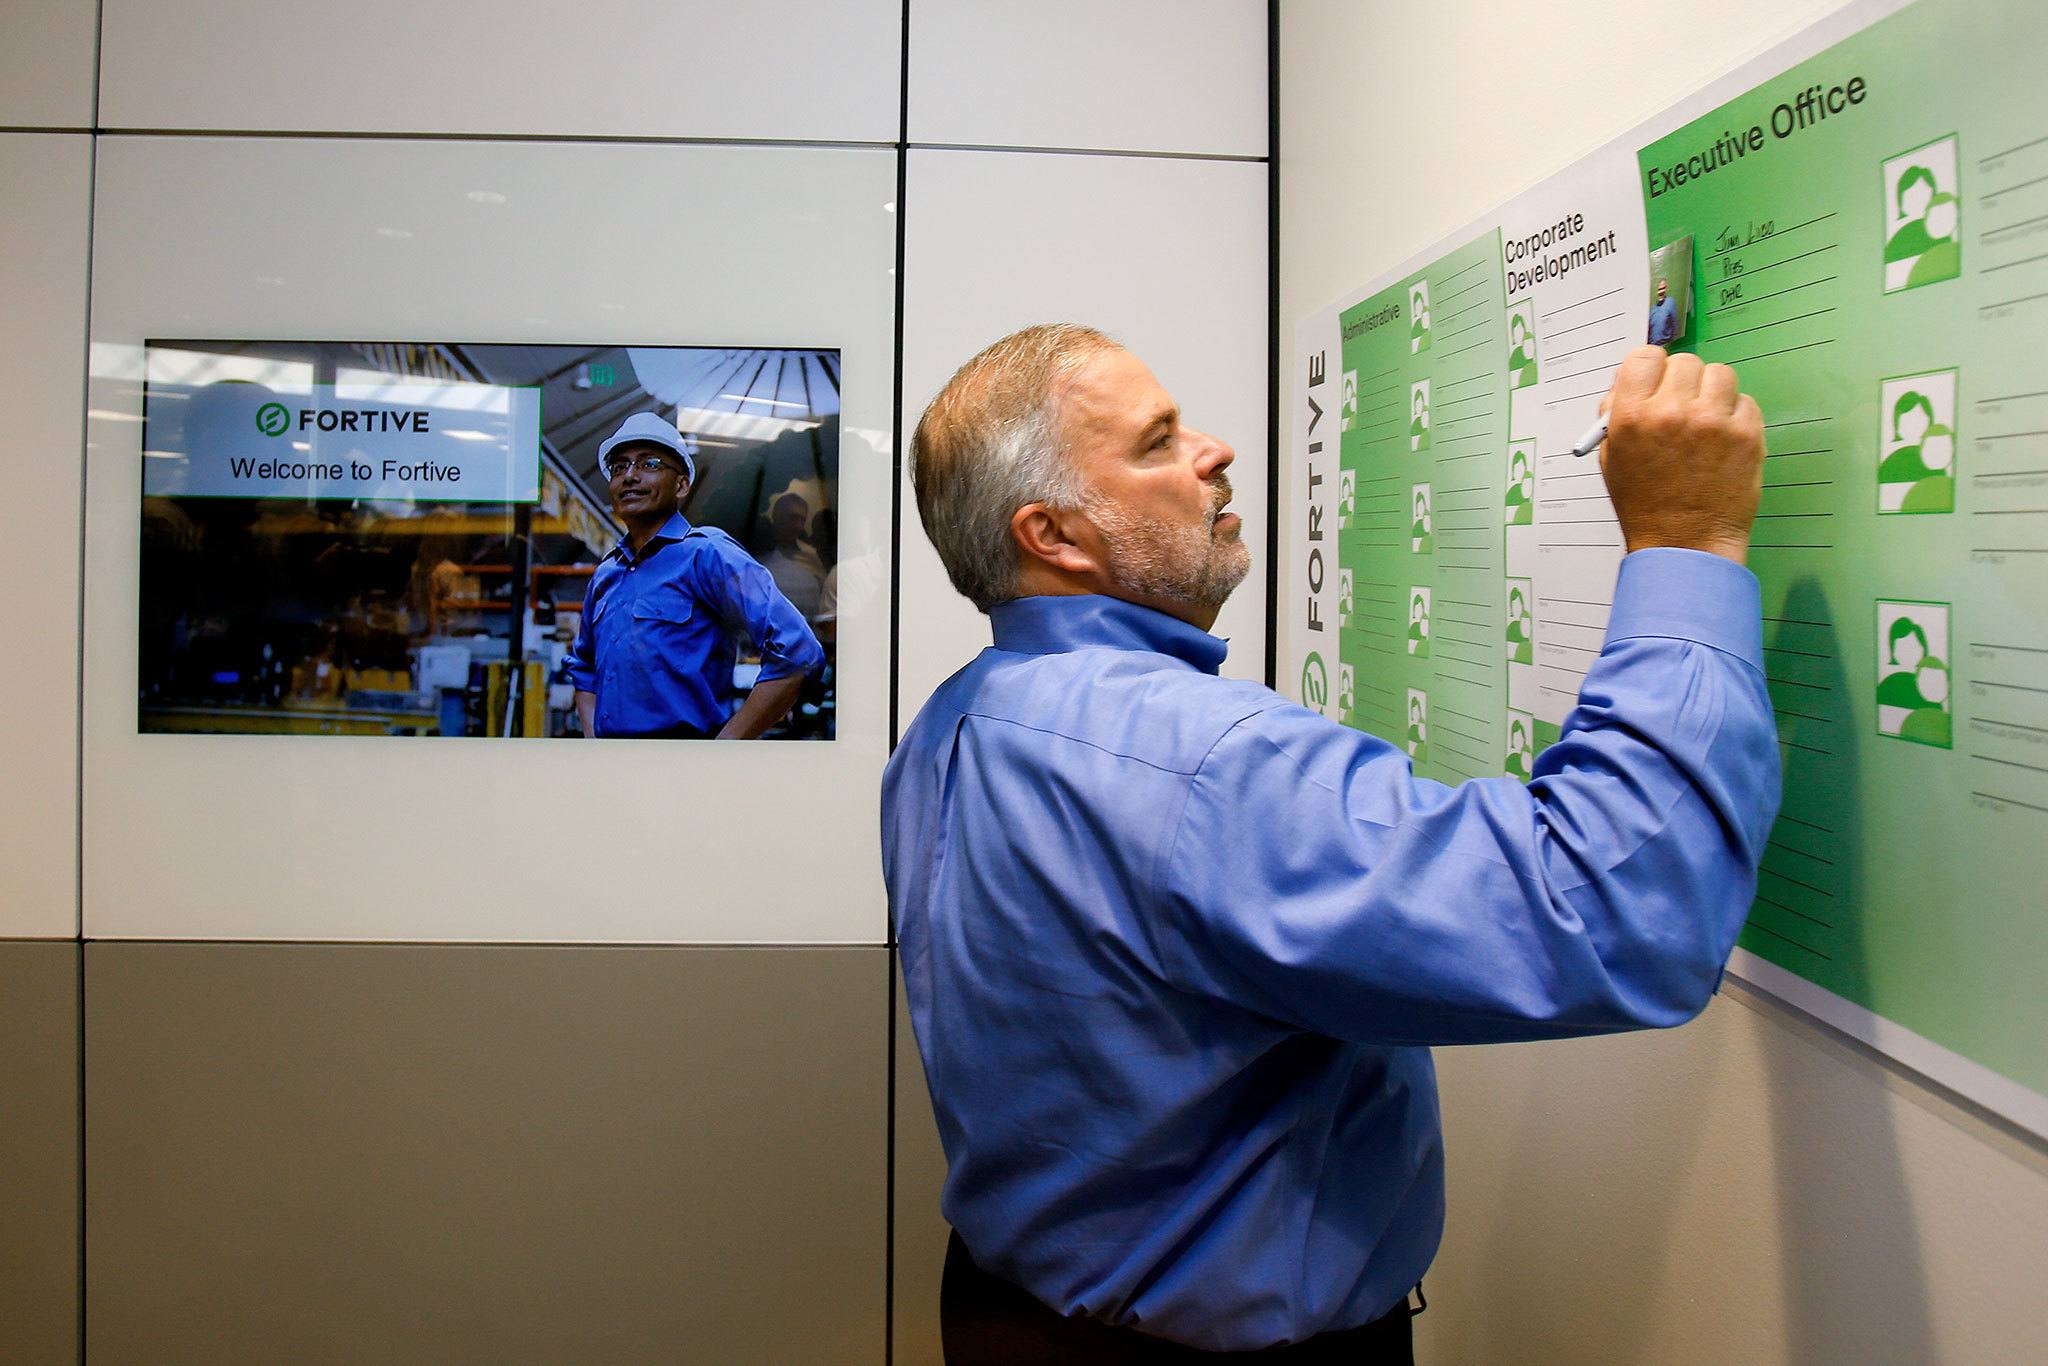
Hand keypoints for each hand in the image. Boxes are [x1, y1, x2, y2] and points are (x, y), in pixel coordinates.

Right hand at [1598, 346, 1763, 564]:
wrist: (1683, 544)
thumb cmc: (1645, 504)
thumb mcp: (1613, 458)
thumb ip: (1619, 414)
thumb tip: (1632, 383)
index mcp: (1632, 416)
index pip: (1644, 356)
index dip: (1651, 368)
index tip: (1656, 381)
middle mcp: (1672, 412)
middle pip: (1685, 362)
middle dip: (1683, 382)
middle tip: (1683, 406)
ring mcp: (1713, 422)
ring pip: (1720, 375)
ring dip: (1714, 393)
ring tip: (1707, 422)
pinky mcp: (1747, 434)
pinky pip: (1745, 401)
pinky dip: (1736, 416)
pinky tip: (1724, 441)